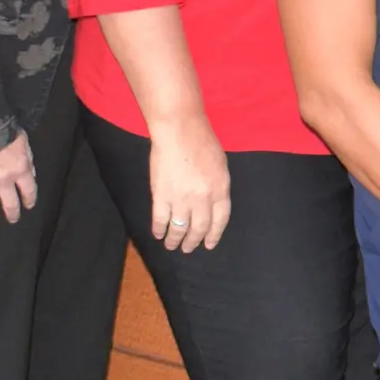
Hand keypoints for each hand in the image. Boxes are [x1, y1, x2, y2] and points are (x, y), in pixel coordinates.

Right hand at [0, 132, 36, 222]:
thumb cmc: (1, 130)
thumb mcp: (22, 140)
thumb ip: (27, 158)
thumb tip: (30, 173)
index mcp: (20, 170)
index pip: (29, 191)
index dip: (29, 200)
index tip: (29, 205)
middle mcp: (3, 182)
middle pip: (10, 204)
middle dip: (12, 213)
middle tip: (12, 219)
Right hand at [146, 116, 231, 253]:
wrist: (179, 130)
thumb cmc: (202, 141)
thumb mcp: (220, 165)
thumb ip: (218, 186)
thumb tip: (212, 203)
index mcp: (220, 190)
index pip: (219, 221)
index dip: (213, 235)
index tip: (208, 244)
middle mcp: (203, 199)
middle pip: (199, 228)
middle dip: (193, 242)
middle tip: (188, 249)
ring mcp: (182, 199)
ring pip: (179, 228)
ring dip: (175, 240)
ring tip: (172, 246)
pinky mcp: (161, 196)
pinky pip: (160, 220)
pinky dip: (159, 230)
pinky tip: (158, 234)